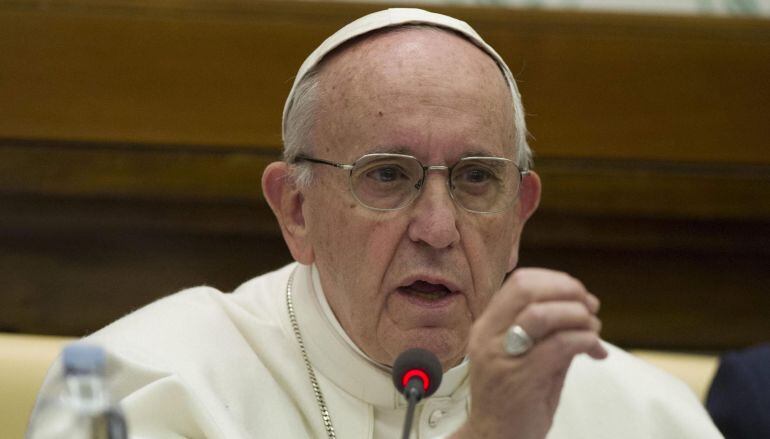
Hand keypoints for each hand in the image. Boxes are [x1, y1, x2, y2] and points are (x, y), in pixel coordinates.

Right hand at [453, 268, 607, 438]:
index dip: (555, 280)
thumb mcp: (525, 358)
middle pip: (528, 290)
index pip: (519, 282)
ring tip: (593, 329)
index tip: (577, 293)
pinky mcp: (520, 379)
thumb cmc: (512, 401)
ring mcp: (501, 357)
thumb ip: (547, 334)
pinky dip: (584, 340)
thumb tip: (583, 312)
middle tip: (590, 307)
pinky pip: (559, 346)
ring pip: (542, 314)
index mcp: (486, 327)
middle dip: (567, 291)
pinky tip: (594, 349)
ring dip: (578, 315)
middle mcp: (488, 337)